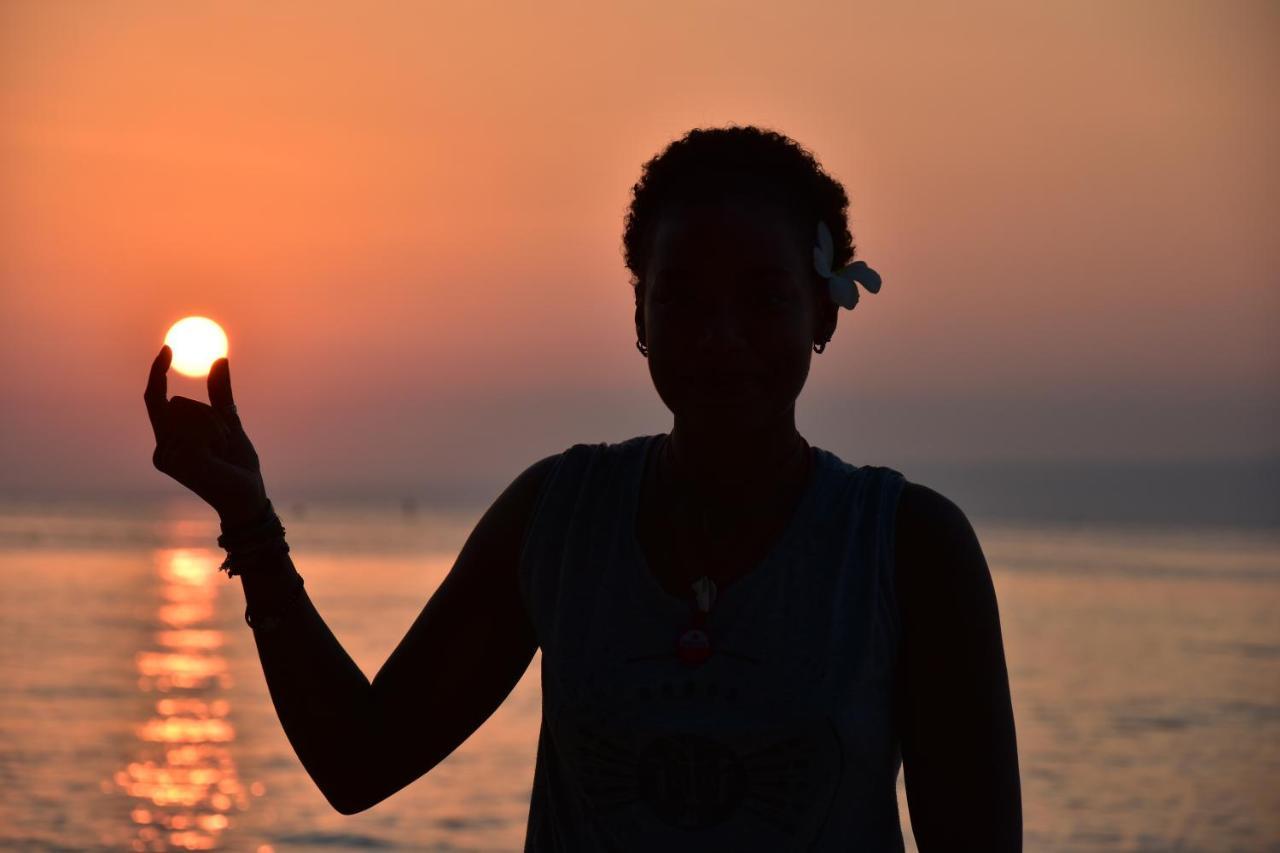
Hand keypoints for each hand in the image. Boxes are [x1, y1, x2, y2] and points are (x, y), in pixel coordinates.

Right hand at [144, 345, 268, 526]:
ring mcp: (166, 457)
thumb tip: (219, 358)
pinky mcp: (176, 464)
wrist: (248, 492)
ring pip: (186, 414)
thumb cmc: (237, 462)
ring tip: (222, 448)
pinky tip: (218, 457)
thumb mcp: (230, 420)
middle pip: (177, 403)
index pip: (155, 398)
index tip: (168, 348)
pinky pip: (194, 430)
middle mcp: (161, 447)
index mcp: (170, 436)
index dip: (157, 372)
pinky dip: (212, 435)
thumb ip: (220, 393)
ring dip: (213, 424)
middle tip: (225, 435)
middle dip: (207, 412)